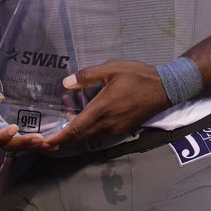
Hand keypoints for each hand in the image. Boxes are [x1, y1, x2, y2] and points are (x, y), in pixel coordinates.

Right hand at [0, 74, 58, 154]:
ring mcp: (4, 134)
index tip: (14, 128)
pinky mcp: (13, 132)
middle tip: (39, 139)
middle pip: (8, 145)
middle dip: (23, 143)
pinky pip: (24, 141)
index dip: (1, 136)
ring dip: (34, 146)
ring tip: (49, 144)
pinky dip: (37, 143)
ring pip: (19, 146)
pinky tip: (51, 143)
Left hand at [43, 61, 168, 147]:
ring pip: (90, 135)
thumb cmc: (137, 76)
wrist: (165, 89)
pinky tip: (84, 113)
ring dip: (76, 130)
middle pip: (80, 137)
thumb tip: (66, 83)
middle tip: (48, 133)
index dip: (59, 138)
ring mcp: (116, 128)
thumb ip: (87, 76)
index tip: (46, 142)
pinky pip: (100, 132)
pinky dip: (88, 128)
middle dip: (63, 138)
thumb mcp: (111, 68)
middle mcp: (107, 124)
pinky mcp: (123, 128)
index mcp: (101, 109)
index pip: (76, 129)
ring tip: (66, 112)